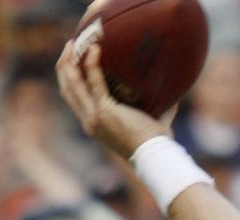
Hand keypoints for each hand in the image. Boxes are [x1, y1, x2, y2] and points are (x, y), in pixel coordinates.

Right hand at [54, 40, 168, 158]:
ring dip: (70, 62)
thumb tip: (175, 95)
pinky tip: (94, 50)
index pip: (74, 99)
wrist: (154, 156)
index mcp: (95, 124)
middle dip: (65, 66)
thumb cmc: (155, 144)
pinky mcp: (104, 111)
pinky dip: (92, 65)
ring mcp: (94, 117)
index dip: (70, 79)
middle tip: (70, 47)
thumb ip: (158, 108)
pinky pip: (94, 82)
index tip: (73, 62)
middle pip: (67, 89)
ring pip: (72, 84)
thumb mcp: (152, 122)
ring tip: (75, 43)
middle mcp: (90, 121)